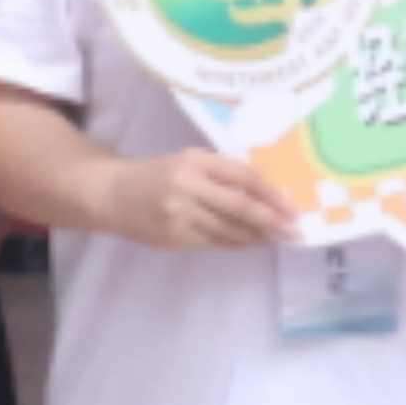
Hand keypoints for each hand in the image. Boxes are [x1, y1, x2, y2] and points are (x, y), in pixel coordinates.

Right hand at [103, 150, 294, 255]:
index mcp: (195, 161)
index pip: (244, 178)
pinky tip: (249, 243)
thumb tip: (270, 196)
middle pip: (240, 207)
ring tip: (276, 239)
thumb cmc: (159, 174)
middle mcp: (187, 187)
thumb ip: (224, 174)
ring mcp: (178, 215)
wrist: (111, 193)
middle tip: (294, 231)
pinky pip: (213, 243)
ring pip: (229, 230)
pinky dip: (235, 243)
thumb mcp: (190, 162)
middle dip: (272, 221)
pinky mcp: (172, 237)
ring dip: (257, 237)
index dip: (272, 195)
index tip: (293, 208)